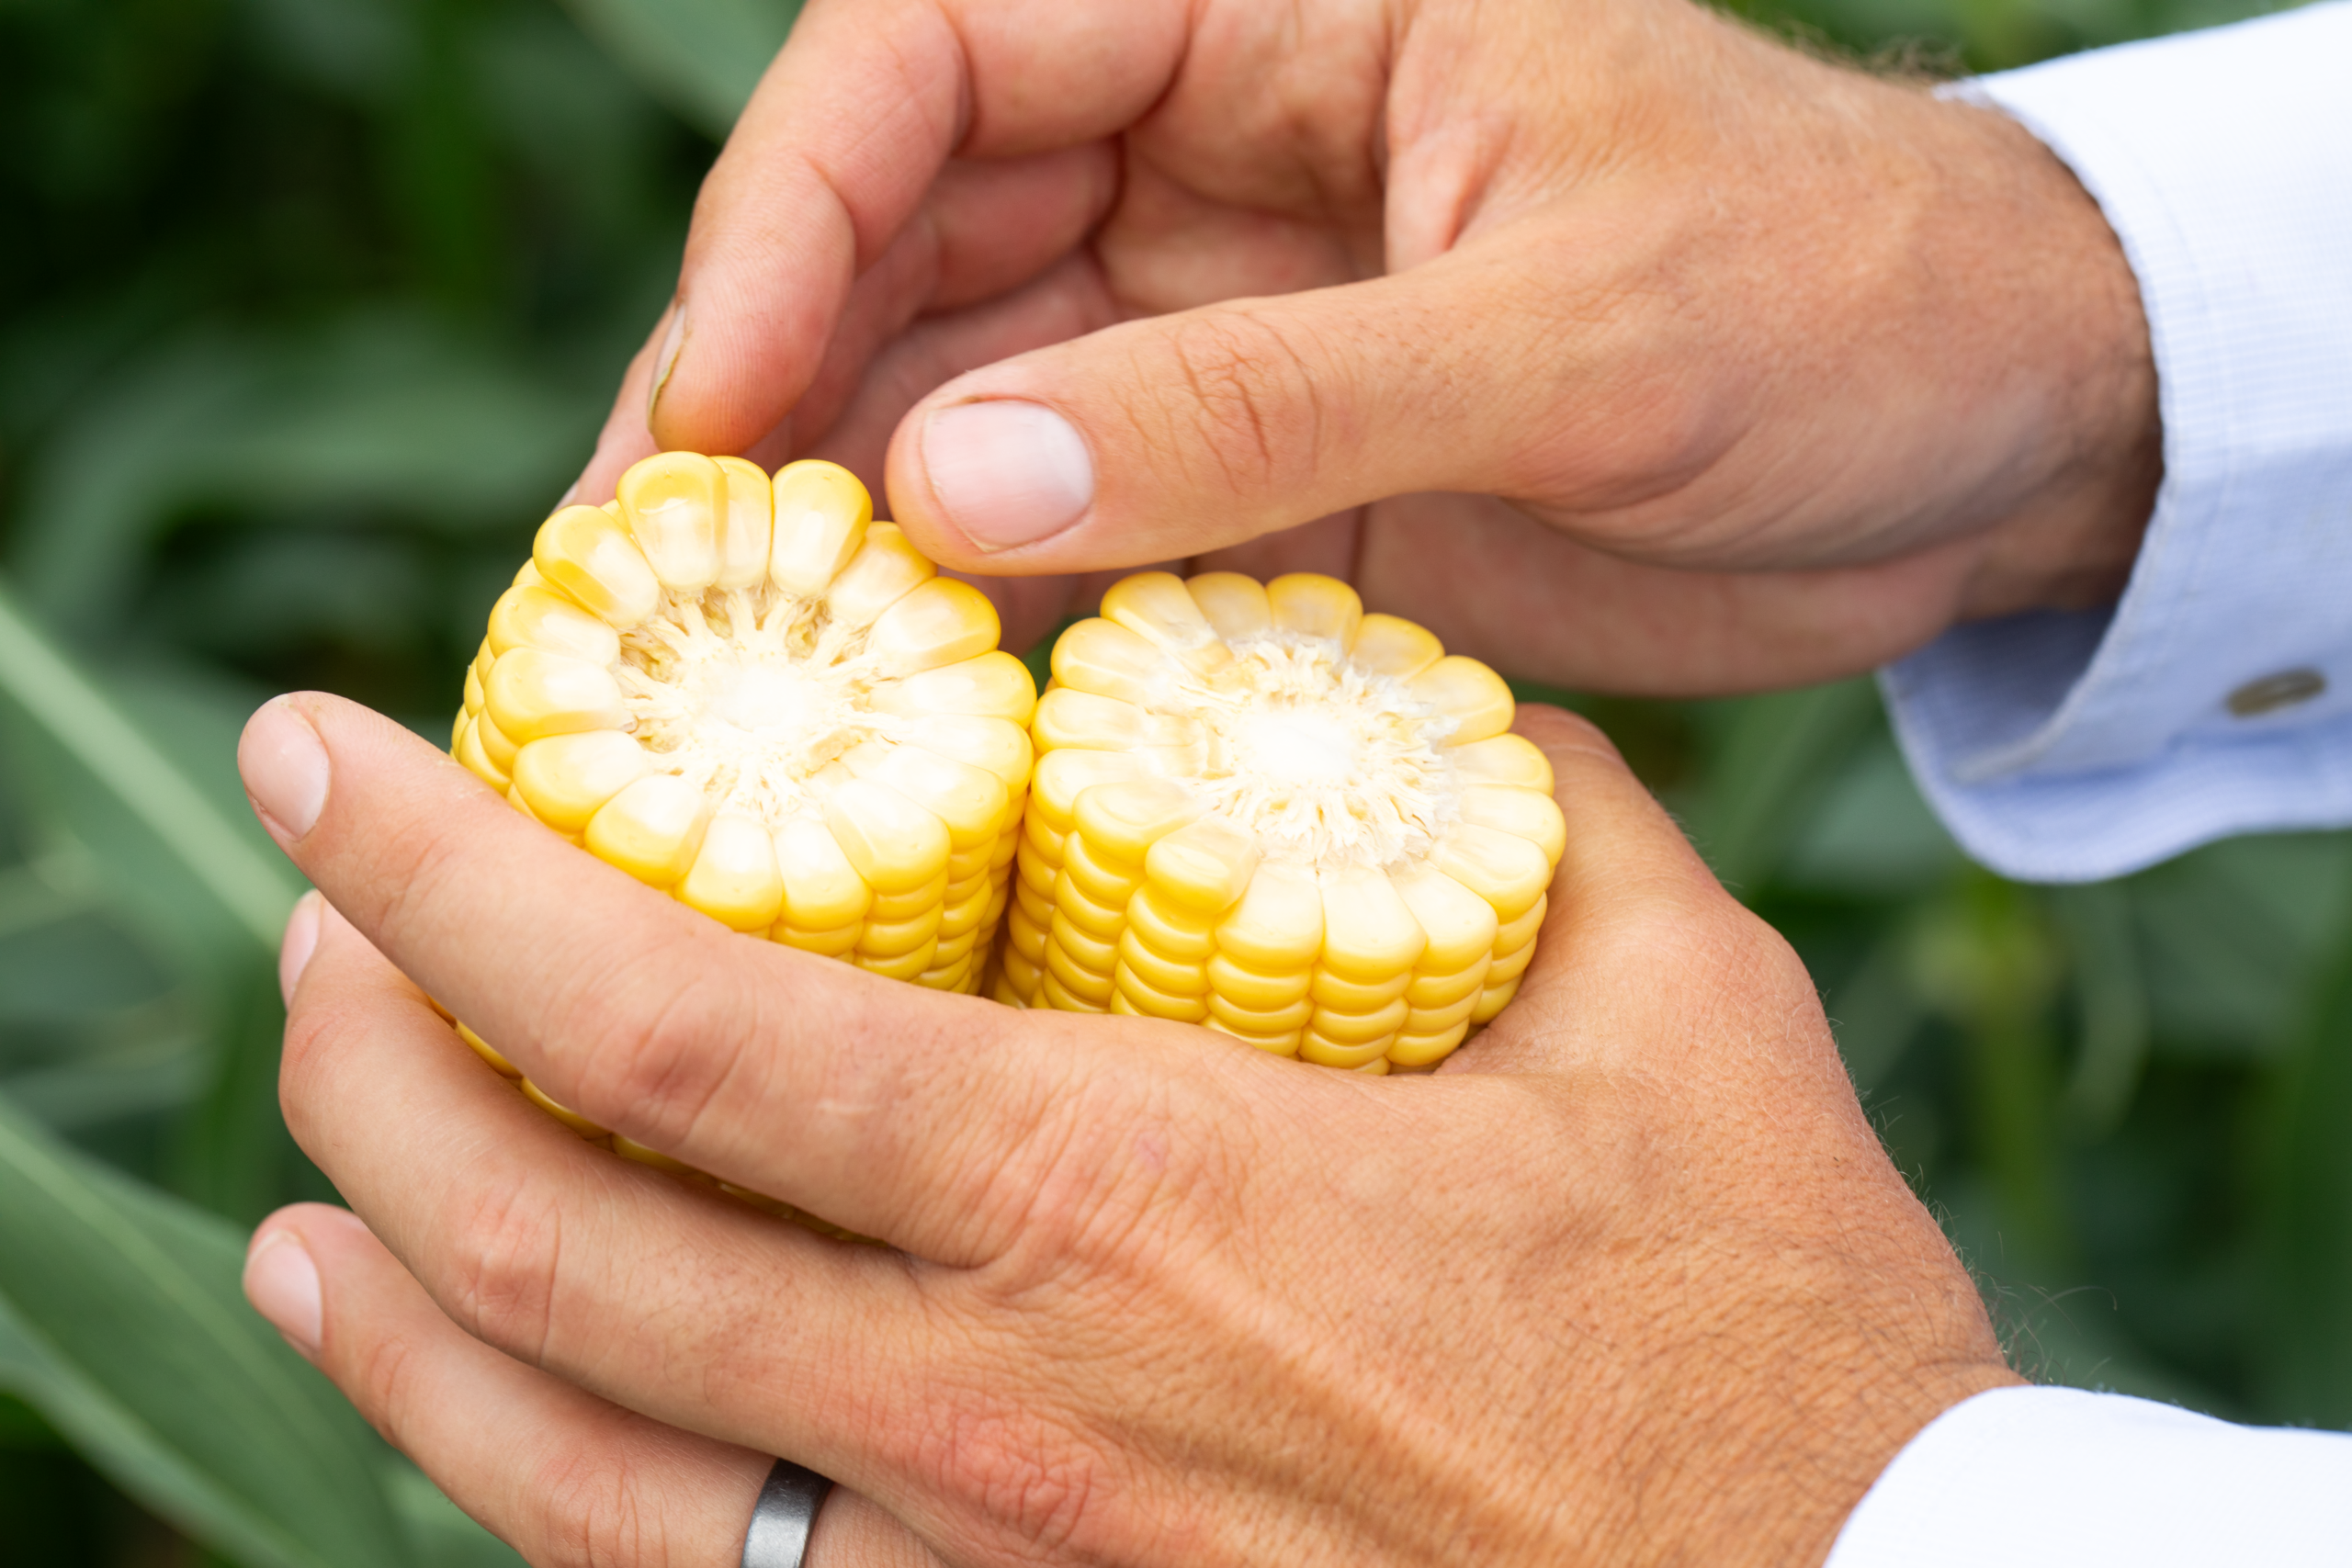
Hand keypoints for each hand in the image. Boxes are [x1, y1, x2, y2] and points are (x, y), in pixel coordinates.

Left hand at [239, 692, 2017, 1565]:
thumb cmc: (1773, 1341)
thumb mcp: (1678, 1016)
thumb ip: (1519, 810)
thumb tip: (1399, 673)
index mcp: (1127, 1193)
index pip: (684, 1019)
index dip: (455, 878)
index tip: (325, 765)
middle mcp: (999, 1407)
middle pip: (550, 1242)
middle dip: (366, 1068)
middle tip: (316, 939)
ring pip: (565, 1459)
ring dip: (389, 1304)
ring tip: (311, 1183)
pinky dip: (536, 1488)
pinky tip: (491, 1408)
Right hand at [568, 0, 2159, 691]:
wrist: (1978, 438)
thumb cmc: (1828, 304)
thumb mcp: (1570, 339)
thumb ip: (1266, 400)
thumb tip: (947, 481)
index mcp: (1263, 12)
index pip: (939, 54)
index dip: (791, 214)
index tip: (721, 406)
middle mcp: (1197, 158)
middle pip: (888, 247)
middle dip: (757, 406)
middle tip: (643, 599)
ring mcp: (1209, 333)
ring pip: (946, 409)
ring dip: (835, 540)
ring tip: (723, 694)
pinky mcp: (1247, 484)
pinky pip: (1054, 543)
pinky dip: (968, 630)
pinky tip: (892, 732)